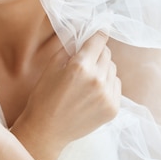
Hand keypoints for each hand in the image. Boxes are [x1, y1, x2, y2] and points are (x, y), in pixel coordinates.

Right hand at [11, 32, 121, 159]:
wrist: (47, 131)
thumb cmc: (44, 97)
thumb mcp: (51, 67)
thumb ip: (70, 48)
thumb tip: (82, 34)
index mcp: (80, 66)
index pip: (99, 40)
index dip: (100, 32)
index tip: (102, 29)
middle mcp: (97, 79)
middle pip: (107, 54)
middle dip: (97, 53)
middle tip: (86, 60)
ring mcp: (107, 95)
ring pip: (113, 69)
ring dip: (103, 69)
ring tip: (88, 79)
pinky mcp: (113, 108)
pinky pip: (116, 86)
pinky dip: (108, 84)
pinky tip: (93, 92)